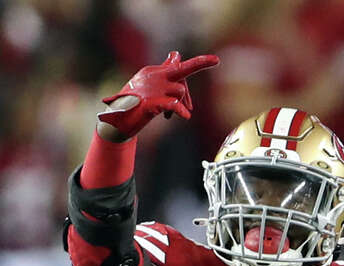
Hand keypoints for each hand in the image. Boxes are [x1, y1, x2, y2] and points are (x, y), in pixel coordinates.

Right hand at [98, 51, 218, 140]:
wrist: (116, 121)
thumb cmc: (135, 104)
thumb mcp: (152, 85)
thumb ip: (165, 72)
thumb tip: (176, 55)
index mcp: (154, 72)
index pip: (178, 68)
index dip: (192, 72)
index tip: (215, 60)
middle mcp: (153, 77)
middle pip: (181, 68)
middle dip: (200, 63)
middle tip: (215, 60)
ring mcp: (151, 90)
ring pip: (180, 89)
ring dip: (183, 102)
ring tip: (170, 115)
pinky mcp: (148, 104)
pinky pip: (171, 103)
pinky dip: (180, 109)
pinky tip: (185, 115)